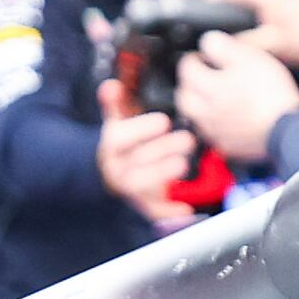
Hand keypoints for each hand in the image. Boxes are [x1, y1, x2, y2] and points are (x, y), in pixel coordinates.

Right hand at [96, 103, 203, 220]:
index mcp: (112, 146)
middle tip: (188, 140)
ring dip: (163, 174)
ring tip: (184, 163)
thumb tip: (110, 85)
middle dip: (163, 150)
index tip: (164, 121)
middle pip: (137, 161)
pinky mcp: (142, 204)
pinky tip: (186, 209)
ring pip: (142, 185)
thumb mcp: (116, 121)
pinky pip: (153, 211)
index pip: (121, 138)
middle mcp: (117, 168)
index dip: (142, 129)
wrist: (109, 173)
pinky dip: (168, 212)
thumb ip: (115, 104)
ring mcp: (129, 188)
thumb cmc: (122, 143)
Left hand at [173, 28, 298, 168]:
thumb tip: (207, 41)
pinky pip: (211, 133)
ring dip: (199, 105)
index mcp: (208, 87)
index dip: (194, 57)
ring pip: (194, 117)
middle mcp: (205, 111)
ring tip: (213, 97)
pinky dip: (214, 124)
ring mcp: (215, 131)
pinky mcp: (227, 146)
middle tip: (202, 76)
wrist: (287, 129)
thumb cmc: (270, 94)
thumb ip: (222, 46)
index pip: (186, 67)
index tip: (201, 55)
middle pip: (184, 96)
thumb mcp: (248, 57)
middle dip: (189, 84)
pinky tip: (227, 117)